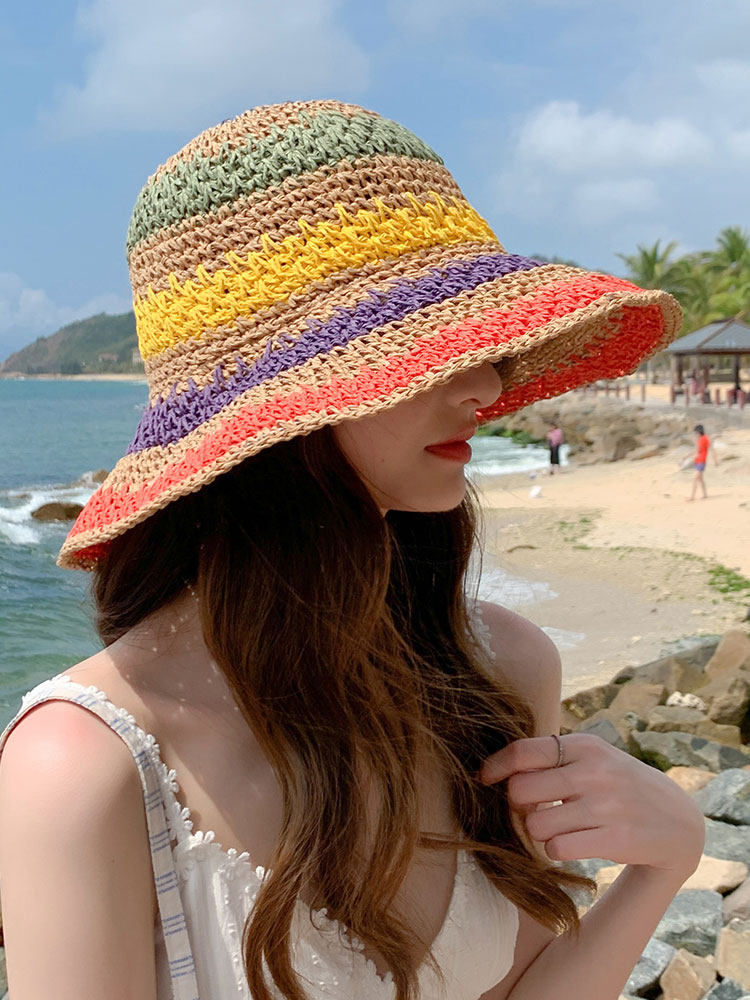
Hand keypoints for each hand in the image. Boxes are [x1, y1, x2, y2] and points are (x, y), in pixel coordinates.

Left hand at [480, 734, 704, 878]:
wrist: (677, 821)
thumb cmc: (618, 786)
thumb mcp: (592, 759)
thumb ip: (552, 760)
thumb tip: (499, 770)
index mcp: (585, 746)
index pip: (523, 751)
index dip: (495, 766)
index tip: (485, 778)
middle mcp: (594, 772)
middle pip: (521, 791)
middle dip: (518, 804)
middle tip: (534, 808)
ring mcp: (606, 806)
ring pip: (536, 825)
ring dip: (539, 831)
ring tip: (559, 827)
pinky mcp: (614, 839)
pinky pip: (557, 849)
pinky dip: (556, 850)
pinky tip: (572, 843)